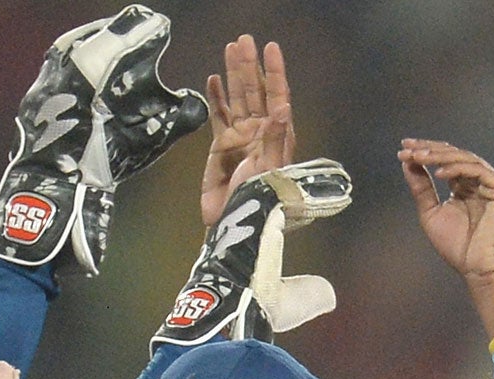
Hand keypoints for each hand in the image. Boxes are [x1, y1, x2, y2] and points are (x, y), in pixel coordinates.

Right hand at [202, 36, 292, 226]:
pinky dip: (215, 98)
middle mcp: (260, 131)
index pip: (277, 96)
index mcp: (277, 134)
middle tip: (244, 40)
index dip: (274, 72)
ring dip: (234, 74)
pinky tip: (213, 80)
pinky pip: (218, 115)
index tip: (270, 48)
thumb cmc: (257, 199)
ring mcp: (240, 137)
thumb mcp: (269, 170)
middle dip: (250, 66)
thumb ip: (274, 139)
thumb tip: (281, 108)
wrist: (233, 222)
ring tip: (230, 49)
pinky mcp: (220, 146)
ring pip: (237, 98)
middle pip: (255, 91)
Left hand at [398, 139, 493, 284]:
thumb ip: (421, 188)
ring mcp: (493, 184)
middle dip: (430, 150)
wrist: (477, 268)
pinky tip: (437, 173)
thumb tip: (408, 163)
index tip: (403, 149)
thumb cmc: (456, 246)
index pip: (446, 161)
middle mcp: (480, 181)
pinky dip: (457, 169)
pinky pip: (478, 171)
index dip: (426, 152)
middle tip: (408, 149)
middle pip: (455, 156)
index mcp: (466, 186)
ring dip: (440, 156)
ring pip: (466, 159)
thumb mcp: (430, 213)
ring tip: (419, 157)